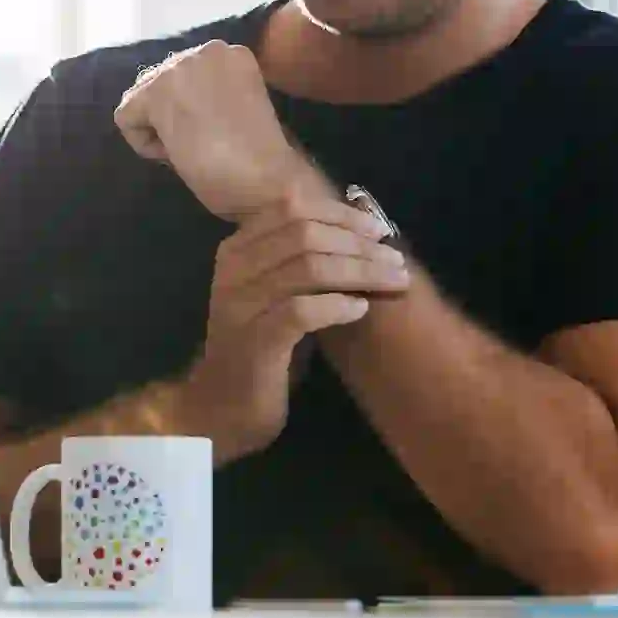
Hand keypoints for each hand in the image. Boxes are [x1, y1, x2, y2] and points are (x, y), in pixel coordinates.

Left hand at [113, 40, 298, 219]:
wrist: (273, 181)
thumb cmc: (265, 161)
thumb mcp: (238, 111)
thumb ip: (210, 96)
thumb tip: (177, 105)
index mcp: (233, 54)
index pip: (185, 77)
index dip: (193, 113)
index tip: (218, 135)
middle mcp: (207, 48)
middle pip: (158, 83)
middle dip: (170, 117)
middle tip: (203, 146)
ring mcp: (181, 65)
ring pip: (141, 99)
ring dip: (159, 129)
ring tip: (194, 150)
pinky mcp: (158, 91)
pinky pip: (126, 117)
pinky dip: (144, 144)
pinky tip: (179, 154)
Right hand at [177, 184, 408, 456]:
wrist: (222, 407)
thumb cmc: (261, 349)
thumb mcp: (276, 295)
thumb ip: (302, 262)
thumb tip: (362, 234)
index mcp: (237, 250)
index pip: (291, 209)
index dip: (341, 215)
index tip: (378, 229)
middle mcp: (234, 270)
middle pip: (305, 234)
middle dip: (358, 243)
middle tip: (395, 260)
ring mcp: (241, 304)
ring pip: (309, 268)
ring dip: (359, 271)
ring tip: (392, 281)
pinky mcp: (256, 340)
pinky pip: (303, 310)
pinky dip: (338, 305)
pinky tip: (360, 309)